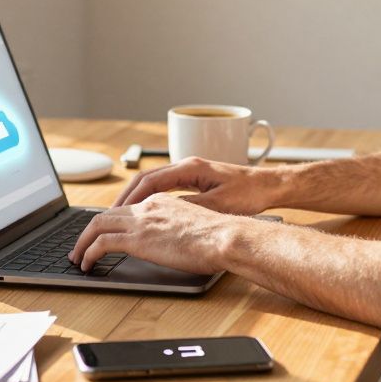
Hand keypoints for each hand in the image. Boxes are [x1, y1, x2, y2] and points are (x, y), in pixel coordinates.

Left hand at [68, 193, 241, 274]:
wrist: (224, 237)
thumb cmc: (218, 237)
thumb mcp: (192, 225)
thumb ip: (175, 228)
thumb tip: (169, 243)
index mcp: (161, 201)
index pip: (126, 209)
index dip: (110, 222)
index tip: (102, 235)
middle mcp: (147, 206)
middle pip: (105, 214)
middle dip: (87, 231)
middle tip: (80, 246)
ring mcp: (141, 221)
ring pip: (97, 225)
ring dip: (82, 243)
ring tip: (77, 258)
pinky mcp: (138, 239)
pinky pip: (101, 244)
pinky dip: (89, 253)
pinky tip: (86, 264)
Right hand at [112, 157, 285, 214]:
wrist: (270, 186)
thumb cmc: (249, 194)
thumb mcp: (218, 205)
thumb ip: (191, 208)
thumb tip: (164, 215)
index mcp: (189, 168)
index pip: (149, 181)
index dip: (131, 198)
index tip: (116, 213)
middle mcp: (186, 165)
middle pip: (146, 178)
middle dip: (127, 197)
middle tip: (110, 216)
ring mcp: (191, 171)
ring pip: (154, 182)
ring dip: (137, 197)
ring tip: (122, 215)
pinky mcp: (196, 179)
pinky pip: (165, 187)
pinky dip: (151, 198)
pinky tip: (146, 212)